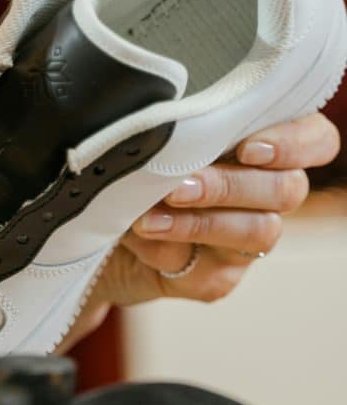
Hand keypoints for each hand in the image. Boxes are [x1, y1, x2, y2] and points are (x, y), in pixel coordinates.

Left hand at [64, 113, 340, 345]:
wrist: (89, 223)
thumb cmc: (125, 163)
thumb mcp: (149, 135)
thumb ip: (173, 126)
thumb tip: (167, 128)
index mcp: (260, 145)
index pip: (315, 140)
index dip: (295, 143)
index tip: (248, 148)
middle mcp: (265, 193)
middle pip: (287, 189)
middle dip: (230, 185)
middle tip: (180, 185)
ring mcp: (244, 241)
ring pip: (257, 232)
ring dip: (201, 222)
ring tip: (149, 216)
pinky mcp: (215, 278)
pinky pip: (209, 270)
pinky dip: (167, 249)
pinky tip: (135, 235)